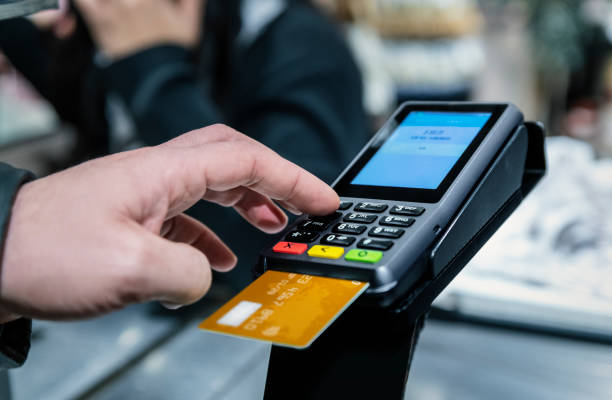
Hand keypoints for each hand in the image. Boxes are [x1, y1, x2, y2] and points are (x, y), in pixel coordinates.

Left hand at [0, 124, 338, 320]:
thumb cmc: (44, 251)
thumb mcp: (131, 268)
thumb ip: (188, 271)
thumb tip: (206, 276)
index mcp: (163, 172)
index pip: (246, 162)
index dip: (293, 179)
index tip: (322, 199)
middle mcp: (156, 175)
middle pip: (232, 162)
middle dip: (274, 182)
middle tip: (302, 206)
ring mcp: (142, 195)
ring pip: (211, 189)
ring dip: (247, 207)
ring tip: (271, 231)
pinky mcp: (130, 218)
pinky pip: (185, 218)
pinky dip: (212, 235)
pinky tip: (218, 261)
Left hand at [73, 0, 203, 58]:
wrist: (156, 78)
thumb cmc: (173, 51)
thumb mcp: (189, 24)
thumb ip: (192, 1)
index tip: (145, 1)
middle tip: (126, 4)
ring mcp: (116, 8)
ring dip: (104, 0)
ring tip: (111, 6)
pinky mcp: (100, 21)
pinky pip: (82, 1)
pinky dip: (75, 1)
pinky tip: (73, 6)